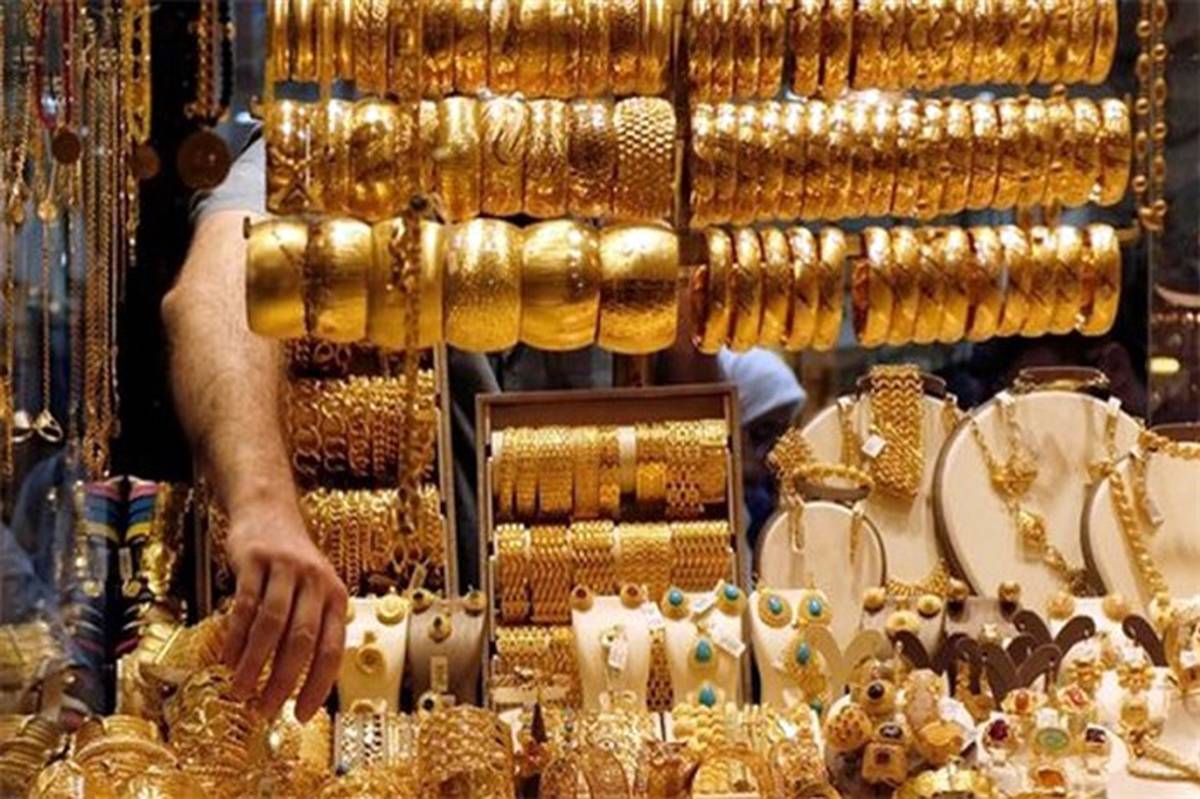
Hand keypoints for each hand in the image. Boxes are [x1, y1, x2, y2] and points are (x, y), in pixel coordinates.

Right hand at [220, 495, 347, 721]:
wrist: (268, 510)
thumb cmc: (292, 563)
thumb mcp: (314, 590)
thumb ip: (311, 628)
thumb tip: (300, 685)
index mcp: (335, 595)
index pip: (332, 648)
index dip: (317, 684)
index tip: (302, 714)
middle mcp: (315, 581)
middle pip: (301, 640)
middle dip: (283, 681)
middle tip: (265, 710)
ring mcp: (285, 569)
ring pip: (271, 625)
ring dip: (255, 664)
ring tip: (240, 691)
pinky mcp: (254, 560)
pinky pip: (244, 605)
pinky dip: (236, 637)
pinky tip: (228, 658)